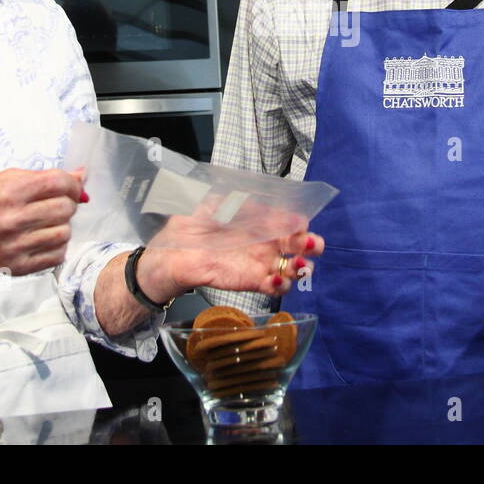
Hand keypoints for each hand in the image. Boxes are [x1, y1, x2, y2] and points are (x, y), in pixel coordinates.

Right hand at [0, 167, 85, 275]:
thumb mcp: (5, 180)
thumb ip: (45, 177)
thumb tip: (81, 176)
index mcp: (7, 193)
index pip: (57, 183)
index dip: (72, 183)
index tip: (72, 186)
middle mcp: (10, 220)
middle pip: (65, 208)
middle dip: (68, 203)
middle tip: (56, 204)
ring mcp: (14, 246)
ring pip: (65, 233)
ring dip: (62, 225)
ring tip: (46, 222)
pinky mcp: (18, 266)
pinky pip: (58, 255)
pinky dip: (57, 246)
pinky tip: (42, 238)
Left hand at [138, 204, 324, 301]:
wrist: (173, 250)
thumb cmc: (192, 224)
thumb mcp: (211, 202)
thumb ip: (231, 199)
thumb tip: (250, 196)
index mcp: (261, 221)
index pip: (290, 220)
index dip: (299, 222)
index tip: (299, 222)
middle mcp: (266, 242)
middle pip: (300, 245)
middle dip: (310, 245)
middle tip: (310, 244)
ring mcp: (260, 263)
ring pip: (293, 268)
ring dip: (300, 268)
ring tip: (296, 265)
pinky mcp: (250, 282)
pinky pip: (274, 287)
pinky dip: (281, 286)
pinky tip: (276, 279)